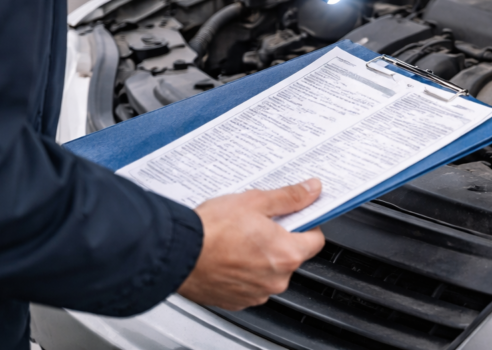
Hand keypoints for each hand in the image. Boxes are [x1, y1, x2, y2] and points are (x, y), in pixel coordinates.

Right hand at [177, 179, 325, 309]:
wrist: (176, 253)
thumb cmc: (212, 229)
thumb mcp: (256, 201)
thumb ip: (290, 197)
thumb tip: (312, 190)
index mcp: (287, 254)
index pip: (316, 239)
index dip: (306, 223)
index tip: (294, 215)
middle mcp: (276, 279)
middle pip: (291, 255)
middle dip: (280, 239)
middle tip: (259, 222)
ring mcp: (256, 293)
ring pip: (269, 271)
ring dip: (261, 256)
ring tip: (239, 238)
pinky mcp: (236, 301)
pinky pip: (249, 284)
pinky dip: (243, 271)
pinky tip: (228, 255)